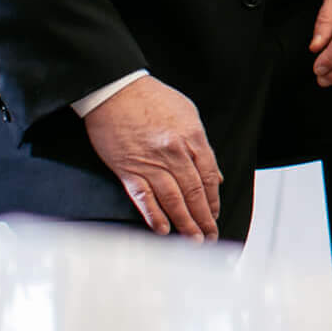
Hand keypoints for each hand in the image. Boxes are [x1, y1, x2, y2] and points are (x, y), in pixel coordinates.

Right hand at [81, 77, 221, 239]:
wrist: (116, 91)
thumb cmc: (150, 98)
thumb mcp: (187, 113)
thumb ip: (201, 144)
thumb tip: (215, 173)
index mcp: (192, 137)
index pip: (209, 176)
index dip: (213, 200)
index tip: (215, 214)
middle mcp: (174, 152)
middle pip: (194, 192)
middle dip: (204, 218)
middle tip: (210, 236)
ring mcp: (151, 162)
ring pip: (173, 199)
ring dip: (184, 223)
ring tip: (193, 239)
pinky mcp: (128, 170)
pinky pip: (144, 198)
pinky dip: (154, 216)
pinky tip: (163, 229)